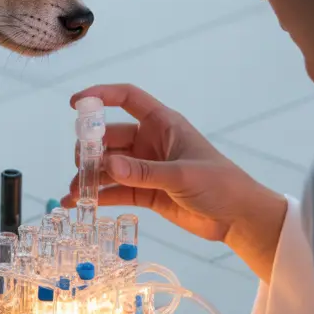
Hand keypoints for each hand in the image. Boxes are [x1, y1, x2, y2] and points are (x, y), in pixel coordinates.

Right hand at [62, 84, 287, 277]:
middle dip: (89, 149)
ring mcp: (145, 168)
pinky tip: (77, 205)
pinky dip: (97, 196)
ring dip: (89, 176)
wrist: (238, 217)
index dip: (101, 95)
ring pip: (108, 166)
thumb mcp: (182, 175)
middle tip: (80, 165)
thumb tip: (106, 165)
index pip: (128, 99)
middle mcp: (150, 142)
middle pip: (109, 137)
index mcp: (163, 124)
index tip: (75, 104)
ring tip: (75, 192)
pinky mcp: (145, 192)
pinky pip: (115, 190)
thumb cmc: (219, 184)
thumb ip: (143, 172)